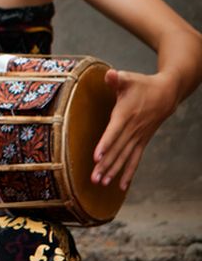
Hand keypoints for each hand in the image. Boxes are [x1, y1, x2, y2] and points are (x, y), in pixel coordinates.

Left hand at [92, 68, 178, 190]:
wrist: (167, 94)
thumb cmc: (142, 85)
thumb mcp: (129, 78)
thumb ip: (117, 78)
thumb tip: (110, 75)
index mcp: (125, 115)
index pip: (114, 132)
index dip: (105, 144)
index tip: (96, 157)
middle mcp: (132, 129)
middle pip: (117, 149)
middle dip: (105, 164)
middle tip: (93, 178)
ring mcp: (138, 137)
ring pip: (125, 157)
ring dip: (113, 171)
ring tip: (101, 183)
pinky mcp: (142, 141)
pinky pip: (135, 159)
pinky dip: (128, 172)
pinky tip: (120, 186)